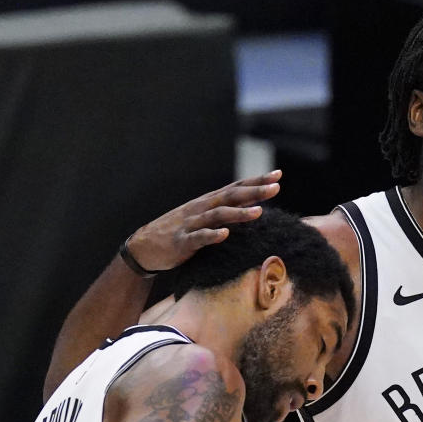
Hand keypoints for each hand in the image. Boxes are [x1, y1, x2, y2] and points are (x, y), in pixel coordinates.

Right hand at [125, 171, 280, 271]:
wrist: (144, 246)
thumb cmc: (181, 231)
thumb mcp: (205, 217)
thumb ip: (227, 211)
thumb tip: (255, 205)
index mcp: (209, 202)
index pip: (237, 187)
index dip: (256, 181)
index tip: (277, 175)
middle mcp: (202, 208)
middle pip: (231, 197)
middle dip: (254, 192)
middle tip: (276, 188)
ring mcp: (191, 224)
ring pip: (217, 215)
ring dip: (239, 213)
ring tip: (259, 212)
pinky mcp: (182, 242)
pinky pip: (198, 238)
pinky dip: (212, 235)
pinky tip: (225, 234)